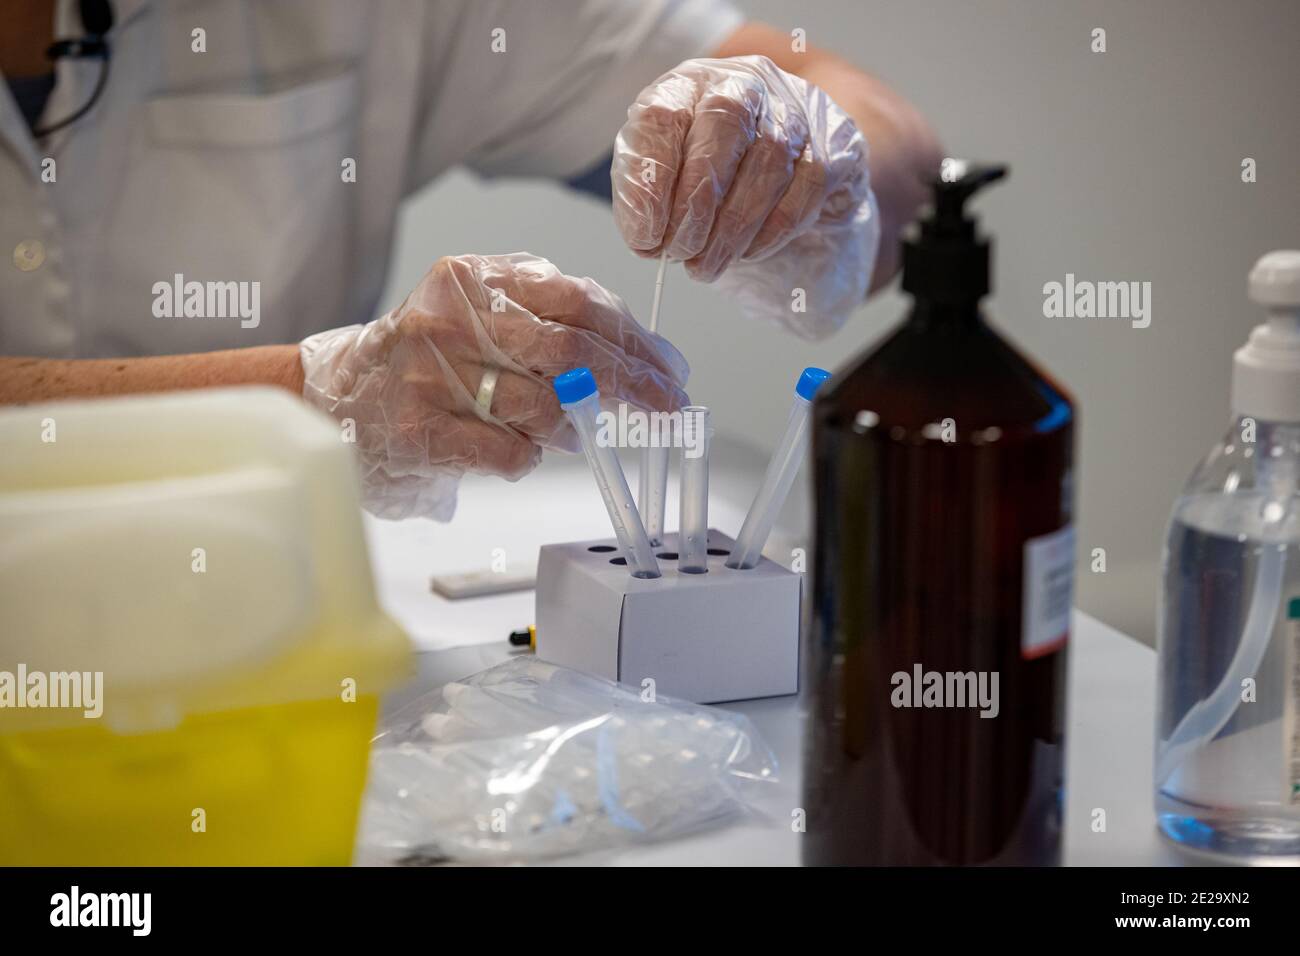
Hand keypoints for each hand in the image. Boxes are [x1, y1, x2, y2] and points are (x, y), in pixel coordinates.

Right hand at [299, 253, 688, 520]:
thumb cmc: (427, 357)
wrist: (335, 397)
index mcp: (474, 277)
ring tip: (573, 433)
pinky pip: (510, 453)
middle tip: (665, 408)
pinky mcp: (421, 431)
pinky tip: (522, 448)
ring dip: (576, 429)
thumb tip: (643, 355)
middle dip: (633, 385)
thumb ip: (552, 320)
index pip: (581, 303)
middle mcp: (452, 319)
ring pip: (547, 409)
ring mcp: (433, 375)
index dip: (637, 342)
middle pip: (573, 353)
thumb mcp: (482, 313)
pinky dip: (531, 457)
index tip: (670, 371)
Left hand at [612, 55, 878, 338]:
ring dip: (733, 225)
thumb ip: (646, 202)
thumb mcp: (664, 186)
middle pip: (724, 123)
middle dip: (697, 202)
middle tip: (680, 254)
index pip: (663, 114)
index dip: (651, 180)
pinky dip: (773, 229)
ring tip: (707, 265)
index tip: (645, 237)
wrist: (783, 192)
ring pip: (770, 157)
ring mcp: (797, 106)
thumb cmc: (712, 185)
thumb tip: (647, 237)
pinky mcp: (835, 143)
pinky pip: (807, 184)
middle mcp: (745, 82)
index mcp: (688, 85)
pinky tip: (747, 253)